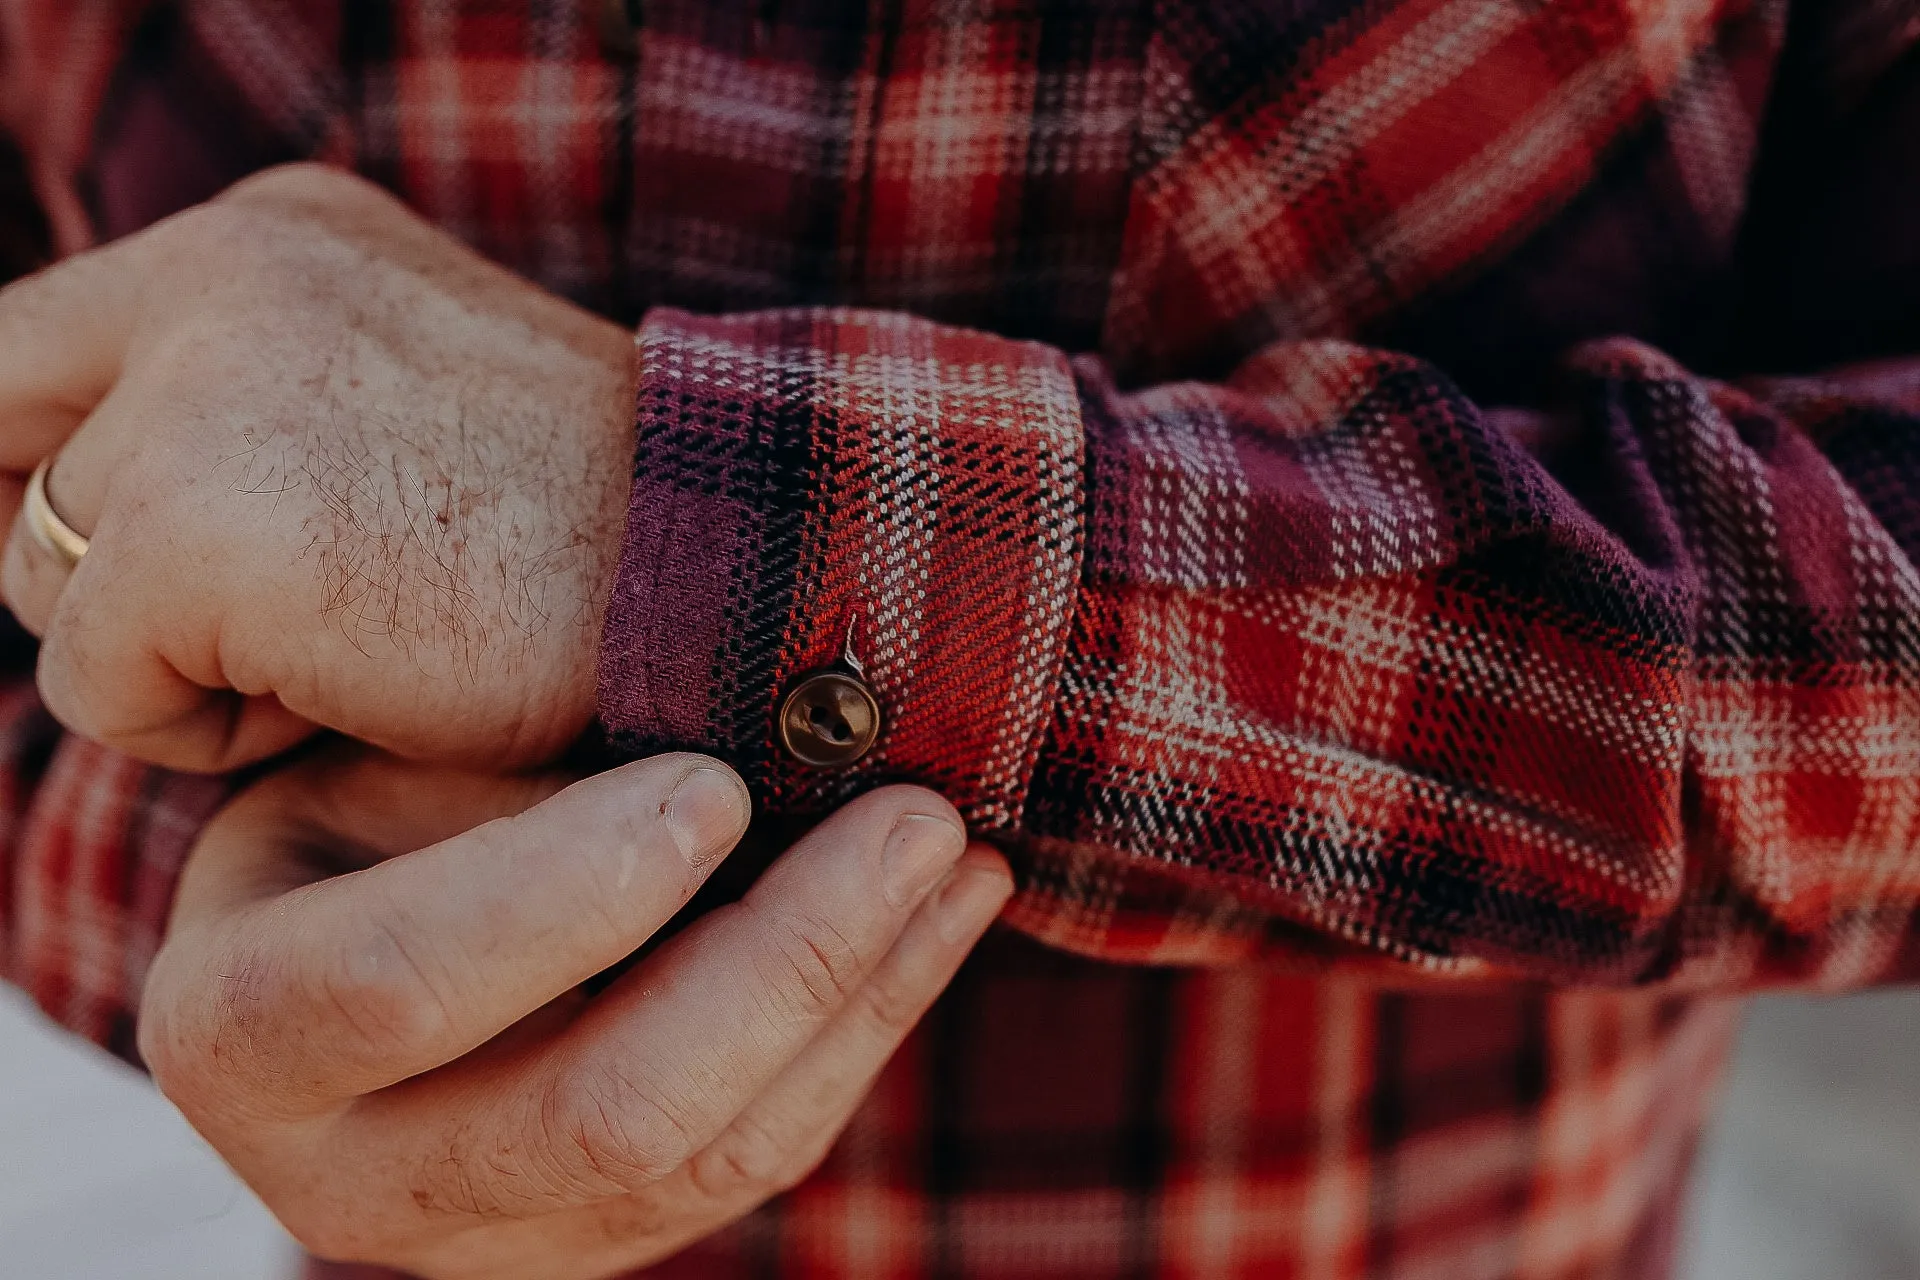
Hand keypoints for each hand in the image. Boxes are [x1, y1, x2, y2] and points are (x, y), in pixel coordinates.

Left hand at [0, 162, 633, 770]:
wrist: (737, 576)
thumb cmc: (604, 535)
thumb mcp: (412, 410)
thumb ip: (257, 408)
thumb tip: (73, 505)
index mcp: (280, 235)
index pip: (30, 343)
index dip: (32, 461)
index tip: (77, 551)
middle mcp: (224, 276)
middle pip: (24, 467)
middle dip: (120, 577)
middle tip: (291, 622)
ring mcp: (203, 396)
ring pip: (45, 577)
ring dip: (174, 654)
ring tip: (350, 648)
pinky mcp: (199, 534)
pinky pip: (95, 688)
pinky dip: (203, 731)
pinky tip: (350, 695)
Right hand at [137, 749, 1011, 1277]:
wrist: (353, 912)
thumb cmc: (366, 792)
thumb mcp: (378, 754)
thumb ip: (505, 779)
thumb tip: (732, 774)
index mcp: (240, 1035)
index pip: (398, 988)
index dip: (565, 893)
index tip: (712, 785)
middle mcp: (352, 1178)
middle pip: (599, 1115)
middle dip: (784, 960)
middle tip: (908, 820)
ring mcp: (490, 1238)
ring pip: (712, 1157)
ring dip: (861, 995)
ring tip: (958, 856)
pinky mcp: (600, 1237)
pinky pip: (760, 1156)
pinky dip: (866, 1031)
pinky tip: (940, 919)